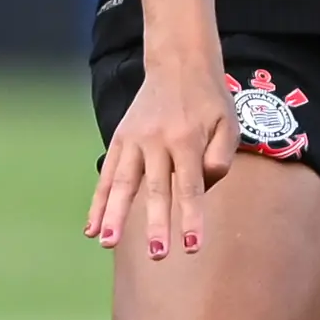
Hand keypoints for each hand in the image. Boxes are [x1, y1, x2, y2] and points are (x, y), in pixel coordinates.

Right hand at [85, 59, 237, 259]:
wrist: (179, 65)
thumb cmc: (209, 102)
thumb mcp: (229, 124)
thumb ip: (220, 158)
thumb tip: (202, 189)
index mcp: (187, 139)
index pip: (190, 186)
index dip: (191, 217)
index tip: (191, 246)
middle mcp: (157, 140)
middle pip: (155, 188)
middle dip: (155, 223)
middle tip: (157, 254)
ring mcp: (134, 140)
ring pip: (122, 183)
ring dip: (114, 215)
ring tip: (107, 243)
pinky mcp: (119, 139)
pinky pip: (107, 175)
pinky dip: (98, 202)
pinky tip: (91, 228)